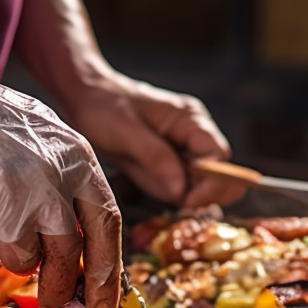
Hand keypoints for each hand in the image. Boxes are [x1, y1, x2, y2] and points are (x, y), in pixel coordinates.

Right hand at [0, 57, 121, 307]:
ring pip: (17, 259)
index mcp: (72, 159)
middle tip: (56, 304)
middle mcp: (42, 183)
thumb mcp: (45, 142)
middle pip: (64, 255)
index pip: (105, 226)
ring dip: (6, 248)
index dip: (107, 273)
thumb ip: (68, 192)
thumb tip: (84, 261)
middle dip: (60, 287)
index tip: (104, 305)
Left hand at [61, 71, 238, 207]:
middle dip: (207, 195)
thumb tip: (181, 191)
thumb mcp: (126, 130)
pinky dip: (175, 203)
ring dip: (189, 202)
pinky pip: (182, 191)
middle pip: (220, 174)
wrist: (86, 99)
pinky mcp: (168, 169)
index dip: (213, 181)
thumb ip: (155, 157)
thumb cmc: (105, 105)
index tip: (189, 200)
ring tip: (163, 206)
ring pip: (202, 187)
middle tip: (181, 207)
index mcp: (190, 121)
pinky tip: (157, 205)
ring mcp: (181, 156)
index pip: (219, 155)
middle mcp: (193, 139)